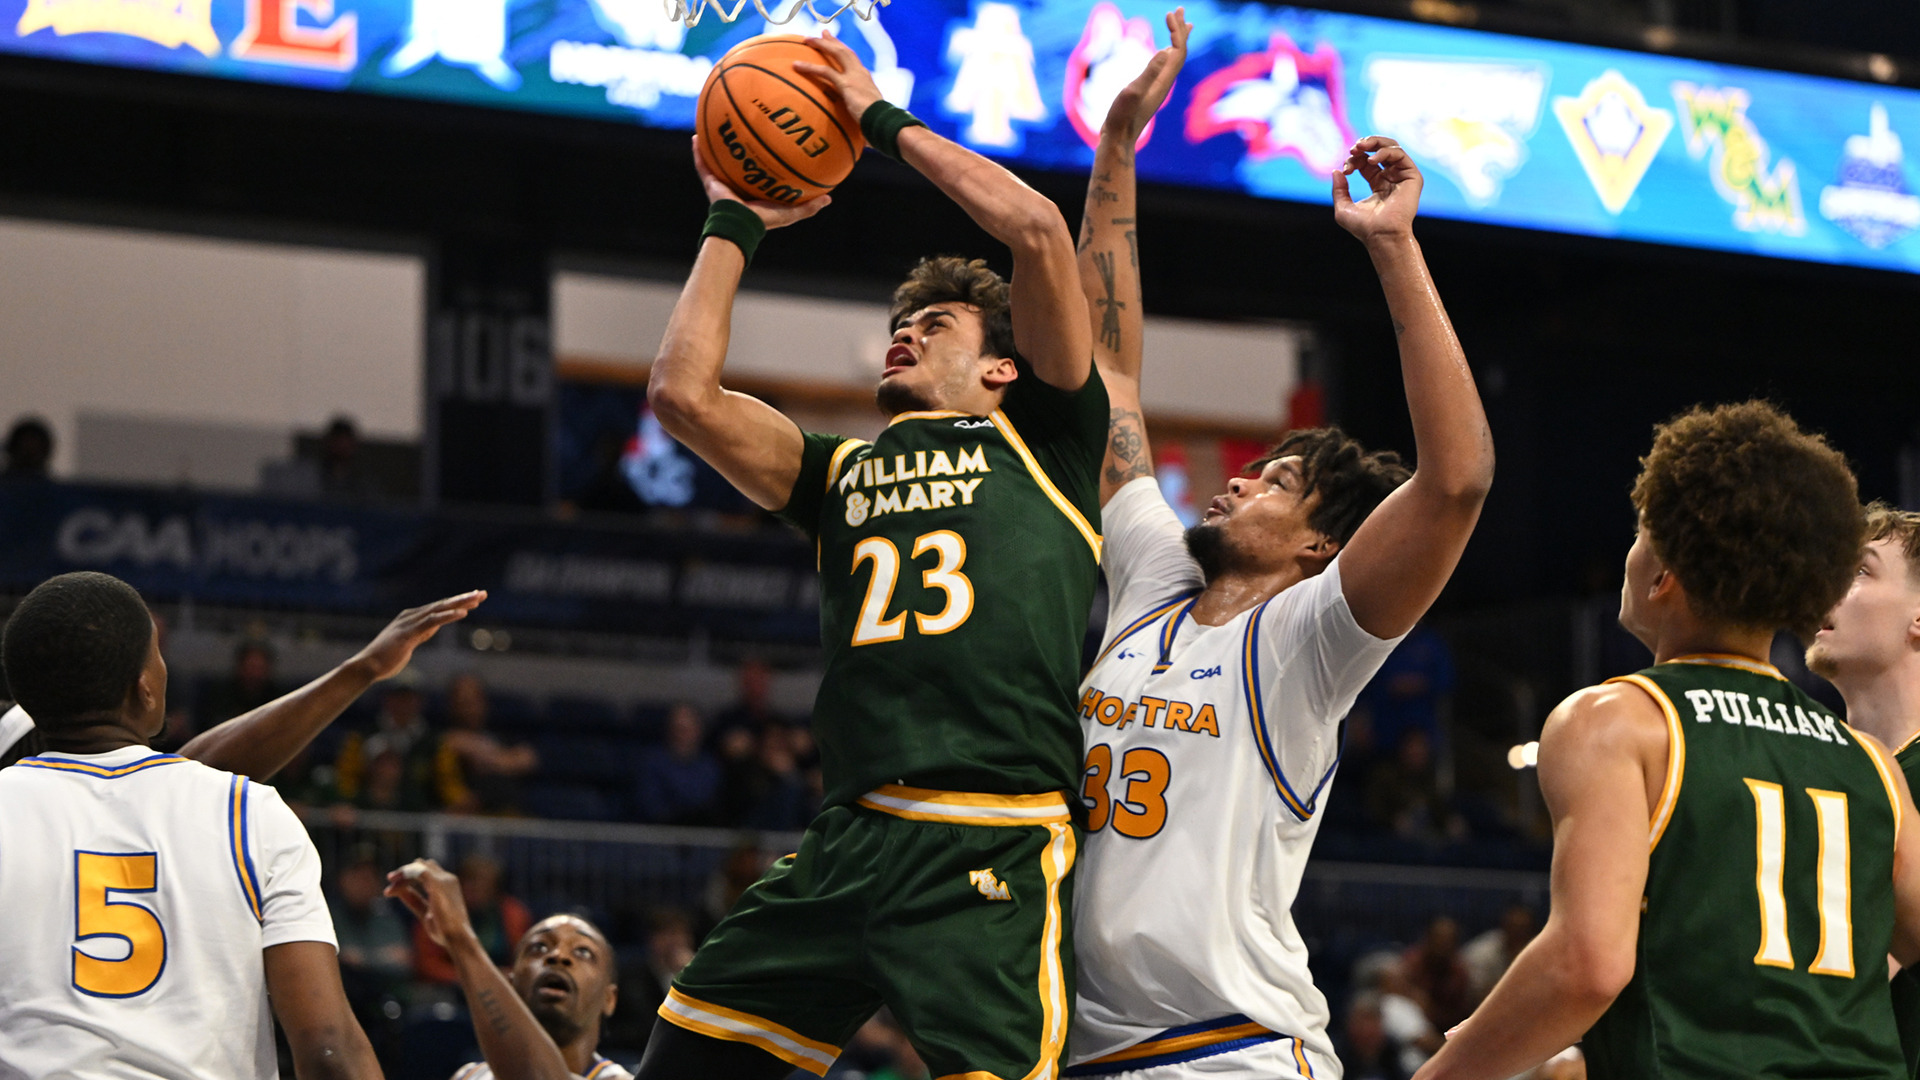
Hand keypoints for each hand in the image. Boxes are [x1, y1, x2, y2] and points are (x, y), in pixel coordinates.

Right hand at [348, 590, 485, 681]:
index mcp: (412, 618)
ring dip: (459, 603)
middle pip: (442, 604)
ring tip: (477, 599)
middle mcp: (411, 616)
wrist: (367, 667)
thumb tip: (435, 627)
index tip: (475, 597)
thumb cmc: (386, 659)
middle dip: (463, 598)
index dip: (457, 601)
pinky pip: (432, 622)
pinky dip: (448, 616)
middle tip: (483, 593)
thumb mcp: (410, 643)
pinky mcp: (408, 633)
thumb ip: (421, 634)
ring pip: (439, 609)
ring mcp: (409, 623)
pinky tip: (463, 613)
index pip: (439, 607)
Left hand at [385, 858, 475, 949]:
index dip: (409, 876)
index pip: (427, 872)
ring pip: (419, 866)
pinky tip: (394, 882)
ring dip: (404, 871)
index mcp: (448, 886)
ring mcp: (444, 880)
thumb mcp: (425, 912)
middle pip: (423, 865)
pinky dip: (405, 874)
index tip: (392, 887)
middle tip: (390, 879)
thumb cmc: (445, 930)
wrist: (458, 938)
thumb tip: (398, 891)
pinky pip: (418, 871)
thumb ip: (414, 900)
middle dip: (406, 871)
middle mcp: (447, 879)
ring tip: (391, 880)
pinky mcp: (437, 884)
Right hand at [692, 135, 831, 228]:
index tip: (770, 138)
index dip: (763, 155)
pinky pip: (702, 163)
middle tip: (742, 124)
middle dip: (739, 144)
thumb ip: (808, 207)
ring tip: (716, 124)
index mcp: (755, 189)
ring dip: (716, 142)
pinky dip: (698, 151)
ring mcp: (722, 182)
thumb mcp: (790, 213)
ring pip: (718, 158)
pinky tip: (696, 136)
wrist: (739, 226)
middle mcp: (738, 183)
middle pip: (738, 159)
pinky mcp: (710, 182)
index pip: (759, 168)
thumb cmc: (763, 221)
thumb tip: (830, 198)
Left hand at [791, 33, 884, 124]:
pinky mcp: (846, 84)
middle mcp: (861, 73)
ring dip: (821, 45)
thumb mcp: (868, 113)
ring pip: (836, 53)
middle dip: (833, 41)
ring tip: (806, 40)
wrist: (884, 123)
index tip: (835, 43)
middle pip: (845, 51)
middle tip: (822, 33)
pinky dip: (810, 67)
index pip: (852, 60)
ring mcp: (854, 77)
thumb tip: (855, 122)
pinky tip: (796, 65)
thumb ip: (859, 111)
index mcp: (865, 79)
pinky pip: (825, 72)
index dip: (843, 50)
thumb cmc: (878, 123)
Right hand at [1102, 8, 1190, 141]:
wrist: (1117, 140)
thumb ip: (1149, 73)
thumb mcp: (1133, 92)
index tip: (1170, 14)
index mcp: (1163, 81)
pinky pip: (1164, 67)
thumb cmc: (1122, 118)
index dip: (1177, 31)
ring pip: (1173, 59)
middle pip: (1179, 52)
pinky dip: (1167, 53)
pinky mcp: (1149, 91)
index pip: (1178, 51)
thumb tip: (1165, 51)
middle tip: (1179, 9)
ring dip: (1177, 40)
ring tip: (1181, 26)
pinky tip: (1164, 52)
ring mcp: (1157, 87)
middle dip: (1180, 30)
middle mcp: (1164, 83)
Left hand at [1333, 136, 1422, 240]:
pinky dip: (1384, 152)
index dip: (1354, 159)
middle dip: (1365, 144)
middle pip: (1379, 150)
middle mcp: (1391, 178)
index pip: (1366, 162)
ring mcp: (1402, 176)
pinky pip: (1400, 154)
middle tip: (1353, 148)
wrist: (1381, 235)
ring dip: (1374, 142)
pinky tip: (1371, 160)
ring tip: (1360, 147)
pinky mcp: (1412, 176)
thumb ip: (1339, 189)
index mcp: (1378, 183)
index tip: (1345, 168)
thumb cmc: (1364, 227)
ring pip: (1392, 147)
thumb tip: (1335, 171)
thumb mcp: (1343, 208)